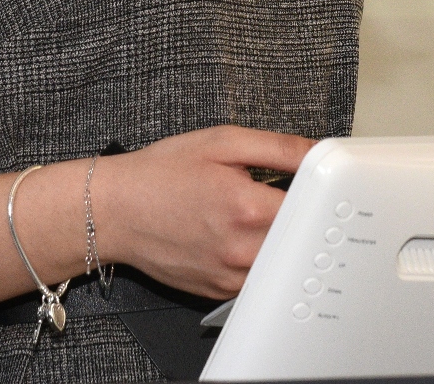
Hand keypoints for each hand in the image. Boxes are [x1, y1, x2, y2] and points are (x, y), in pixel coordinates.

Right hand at [91, 125, 314, 298]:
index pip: (311, 206)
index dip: (318, 191)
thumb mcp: (222, 142)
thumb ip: (278, 148)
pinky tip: (240, 238)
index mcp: (247, 208)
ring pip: (282, 263)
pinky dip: (259, 260)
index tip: (316, 183)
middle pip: (301, 238)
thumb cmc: (161, 173)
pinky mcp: (219, 292)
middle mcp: (242, 249)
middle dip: (301, 216)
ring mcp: (230, 276)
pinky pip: (258, 280)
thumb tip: (317, 151)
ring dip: (281, 240)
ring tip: (255, 216)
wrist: (115, 211)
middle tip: (282, 196)